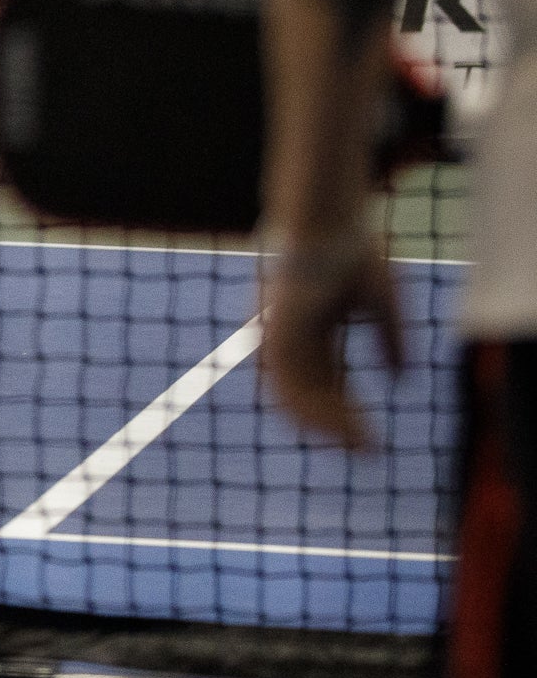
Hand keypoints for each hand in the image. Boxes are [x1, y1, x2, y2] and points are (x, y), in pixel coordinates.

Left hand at [259, 225, 404, 451]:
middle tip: (370, 452)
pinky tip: (341, 427)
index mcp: (310, 330)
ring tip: (362, 447)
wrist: (325, 225)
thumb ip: (390, 341)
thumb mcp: (381, 303)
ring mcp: (279, 337)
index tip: (373, 435)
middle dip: (340, 425)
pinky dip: (315, 410)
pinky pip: (289, 385)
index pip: (327, 382)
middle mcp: (289, 338)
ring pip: (298, 398)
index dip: (348, 410)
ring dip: (330, 426)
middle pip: (312, 394)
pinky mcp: (275, 335)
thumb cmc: (352, 251)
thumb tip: (401, 381)